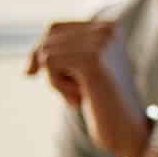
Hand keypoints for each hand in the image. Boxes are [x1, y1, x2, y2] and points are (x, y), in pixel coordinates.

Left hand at [26, 20, 148, 156]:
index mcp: (110, 28)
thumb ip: (61, 55)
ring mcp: (102, 42)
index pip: (55, 27)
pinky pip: (50, 63)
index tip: (34, 74)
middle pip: (48, 36)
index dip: (40, 51)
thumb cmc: (103, 102)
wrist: (127, 129)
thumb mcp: (81, 71)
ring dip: (55, 79)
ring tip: (79, 95)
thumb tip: (30, 65)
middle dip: (48, 66)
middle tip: (72, 92)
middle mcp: (108, 29)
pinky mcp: (92, 59)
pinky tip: (79, 99)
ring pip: (46, 51)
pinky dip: (56, 85)